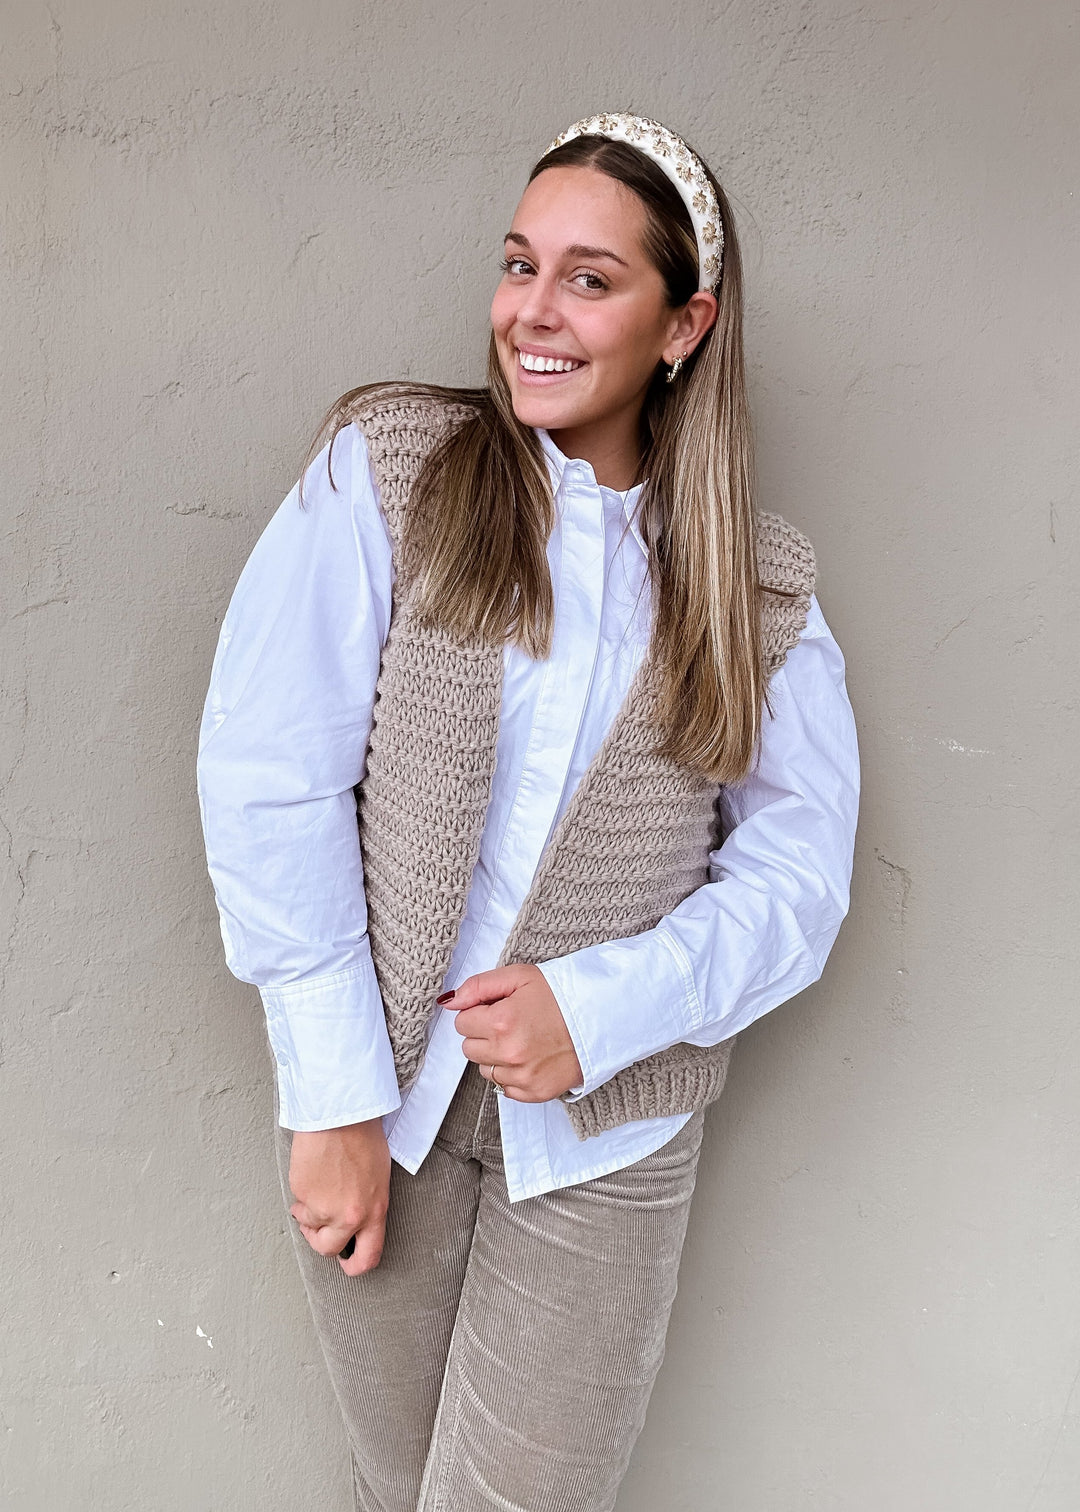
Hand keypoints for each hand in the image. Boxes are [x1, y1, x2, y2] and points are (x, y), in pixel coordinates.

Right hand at [288, 1118, 390, 1276]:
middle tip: (317, 1225)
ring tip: (318, 1182)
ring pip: (309, 1224)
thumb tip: (358, 1222)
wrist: (340, 1114)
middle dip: (320, 1239)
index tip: (347, 1265)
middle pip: (328, 1249)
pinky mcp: (302, 1194)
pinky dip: (301, 1192)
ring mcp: (323, 1207)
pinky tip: (312, 1170)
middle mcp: (349, 1216)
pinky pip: (298, 1202)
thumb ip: (369, 1204)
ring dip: (308, 1211)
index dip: (355, 1266)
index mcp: (374, 1211)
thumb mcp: (379, 1177)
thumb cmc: (362, 1136)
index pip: (368, 1256)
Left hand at [442, 963, 583, 1101]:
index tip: (498, 1009)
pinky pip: (504, 1087)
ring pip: (484, 1070)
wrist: (601, 1020)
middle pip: (469, 1048)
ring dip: (496, 1056)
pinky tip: (531, 1057)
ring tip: (523, 1040)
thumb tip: (450, 1002)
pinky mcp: (534, 1092)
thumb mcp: (520, 976)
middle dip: (484, 1035)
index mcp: (501, 1021)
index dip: (478, 1013)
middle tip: (510, 1024)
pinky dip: (513, 1074)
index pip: (462, 1023)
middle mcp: (508, 1053)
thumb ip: (479, 986)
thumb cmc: (561, 995)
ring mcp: (521, 1076)